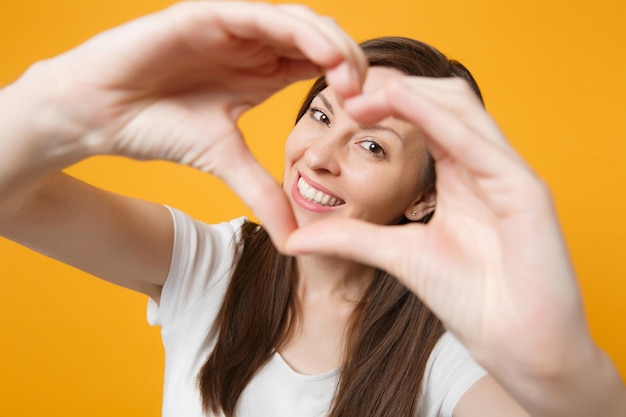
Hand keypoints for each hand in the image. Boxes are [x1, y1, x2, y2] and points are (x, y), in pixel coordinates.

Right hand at [21, 1, 366, 246]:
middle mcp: (253, 44)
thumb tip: (295, 241)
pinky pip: (259, 15)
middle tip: (370, 97)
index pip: (319, 66)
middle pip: (319, 40)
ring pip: (297, 22)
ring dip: (332, 44)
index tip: (371, 115)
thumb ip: (263, 193)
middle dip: (351, 63)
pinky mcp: (206, 14)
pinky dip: (294, 30)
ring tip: (352, 77)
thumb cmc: (157, 128)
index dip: (350, 83)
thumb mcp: (225, 163)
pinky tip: (320, 53)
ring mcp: (232, 25)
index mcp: (262, 71)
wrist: (98, 114)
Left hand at [286, 76, 587, 376]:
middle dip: (397, 91)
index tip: (346, 106)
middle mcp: (486, 166)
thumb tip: (292, 239)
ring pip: (462, 109)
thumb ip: (350, 238)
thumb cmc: (469, 299)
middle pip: (446, 101)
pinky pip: (479, 143)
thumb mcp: (397, 255)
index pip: (427, 119)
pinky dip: (438, 118)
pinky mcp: (527, 190)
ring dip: (413, 94)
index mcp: (462, 175)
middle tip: (350, 95)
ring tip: (365, 96)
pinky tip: (402, 104)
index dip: (388, 105)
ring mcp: (508, 174)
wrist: (514, 344)